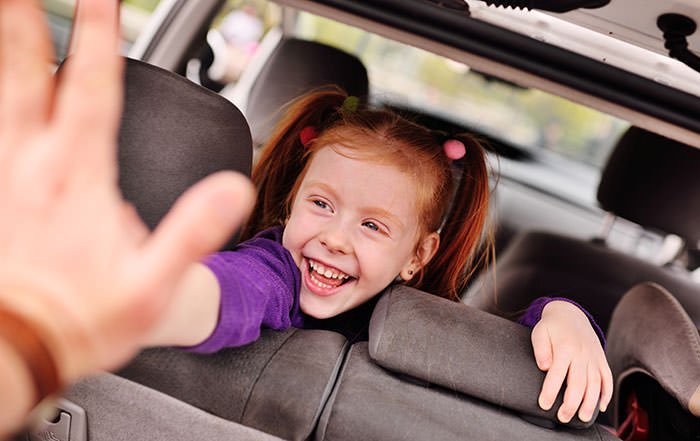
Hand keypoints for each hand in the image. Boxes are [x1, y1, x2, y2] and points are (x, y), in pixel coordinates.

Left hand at [0, 0, 253, 384]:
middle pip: (28, 75)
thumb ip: (192, 231)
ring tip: (8, 17)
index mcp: (78, 177)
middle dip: (31, 22)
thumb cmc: (84, 317)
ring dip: (5, 54)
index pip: (92, 89)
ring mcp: (0, 178)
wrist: (19, 349)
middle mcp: (31, 166)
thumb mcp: (153, 283)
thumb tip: (233, 189)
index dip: (100, 35)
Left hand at [531, 301, 612, 422]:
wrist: (571, 314)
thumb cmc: (552, 327)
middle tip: (563, 417)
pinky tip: (601, 407)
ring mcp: (593, 358)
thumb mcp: (540, 332)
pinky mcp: (601, 361)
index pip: (556, 373)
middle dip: (571, 403)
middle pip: (578, 383)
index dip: (550, 391)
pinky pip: (607, 379)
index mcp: (564, 348)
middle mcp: (581, 354)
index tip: (544, 404)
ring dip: (590, 403)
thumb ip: (541, 349)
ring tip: (583, 418)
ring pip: (595, 384)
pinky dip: (606, 394)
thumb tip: (544, 366)